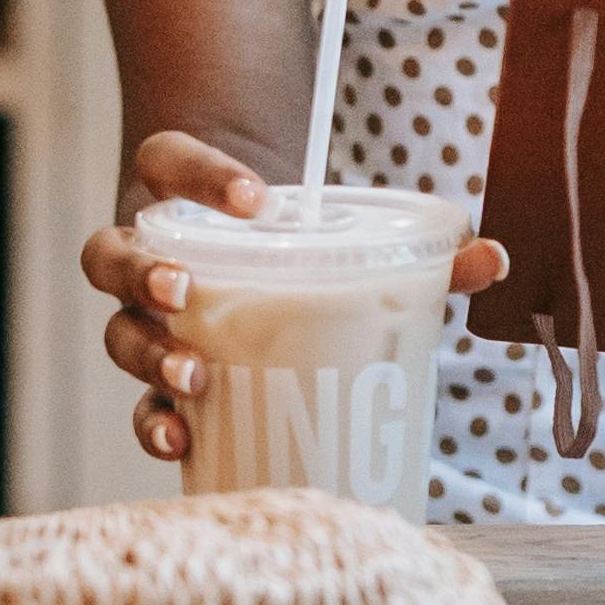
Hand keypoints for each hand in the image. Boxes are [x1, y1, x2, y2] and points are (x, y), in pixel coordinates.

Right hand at [83, 131, 509, 469]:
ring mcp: (147, 319)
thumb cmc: (301, 247)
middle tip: (185, 292)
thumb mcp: (347, 237)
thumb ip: (420, 251)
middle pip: (111, 254)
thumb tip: (493, 260)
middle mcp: (150, 254)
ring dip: (146, 352)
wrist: (258, 271)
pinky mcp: (161, 377)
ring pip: (117, 330)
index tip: (261, 198)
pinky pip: (138, 400)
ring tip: (193, 376)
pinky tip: (182, 442)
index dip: (202, 174)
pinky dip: (154, 422)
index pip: (168, 162)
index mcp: (183, 196)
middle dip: (142, 275)